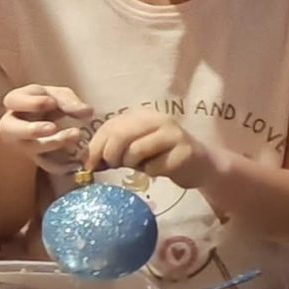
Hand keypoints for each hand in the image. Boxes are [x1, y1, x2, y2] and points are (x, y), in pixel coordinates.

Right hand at [0, 84, 93, 172]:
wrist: (43, 122)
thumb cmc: (48, 104)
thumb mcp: (57, 95)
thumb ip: (69, 101)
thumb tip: (87, 112)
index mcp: (16, 102)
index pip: (13, 101)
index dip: (31, 103)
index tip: (51, 102)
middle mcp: (13, 125)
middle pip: (10, 129)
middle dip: (31, 129)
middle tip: (52, 128)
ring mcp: (23, 144)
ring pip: (30, 148)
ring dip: (53, 144)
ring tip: (75, 135)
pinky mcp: (36, 159)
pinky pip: (45, 166)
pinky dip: (61, 166)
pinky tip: (76, 162)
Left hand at [85, 108, 221, 187]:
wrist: (201, 165)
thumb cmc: (163, 156)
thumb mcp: (135, 149)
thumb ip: (114, 149)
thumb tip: (87, 162)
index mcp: (142, 114)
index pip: (110, 125)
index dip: (96, 146)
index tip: (89, 164)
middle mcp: (158, 119)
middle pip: (120, 135)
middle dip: (110, 155)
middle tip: (113, 166)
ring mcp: (173, 134)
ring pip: (135, 151)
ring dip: (131, 165)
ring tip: (140, 166)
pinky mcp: (184, 152)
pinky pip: (154, 167)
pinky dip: (151, 173)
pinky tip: (159, 170)